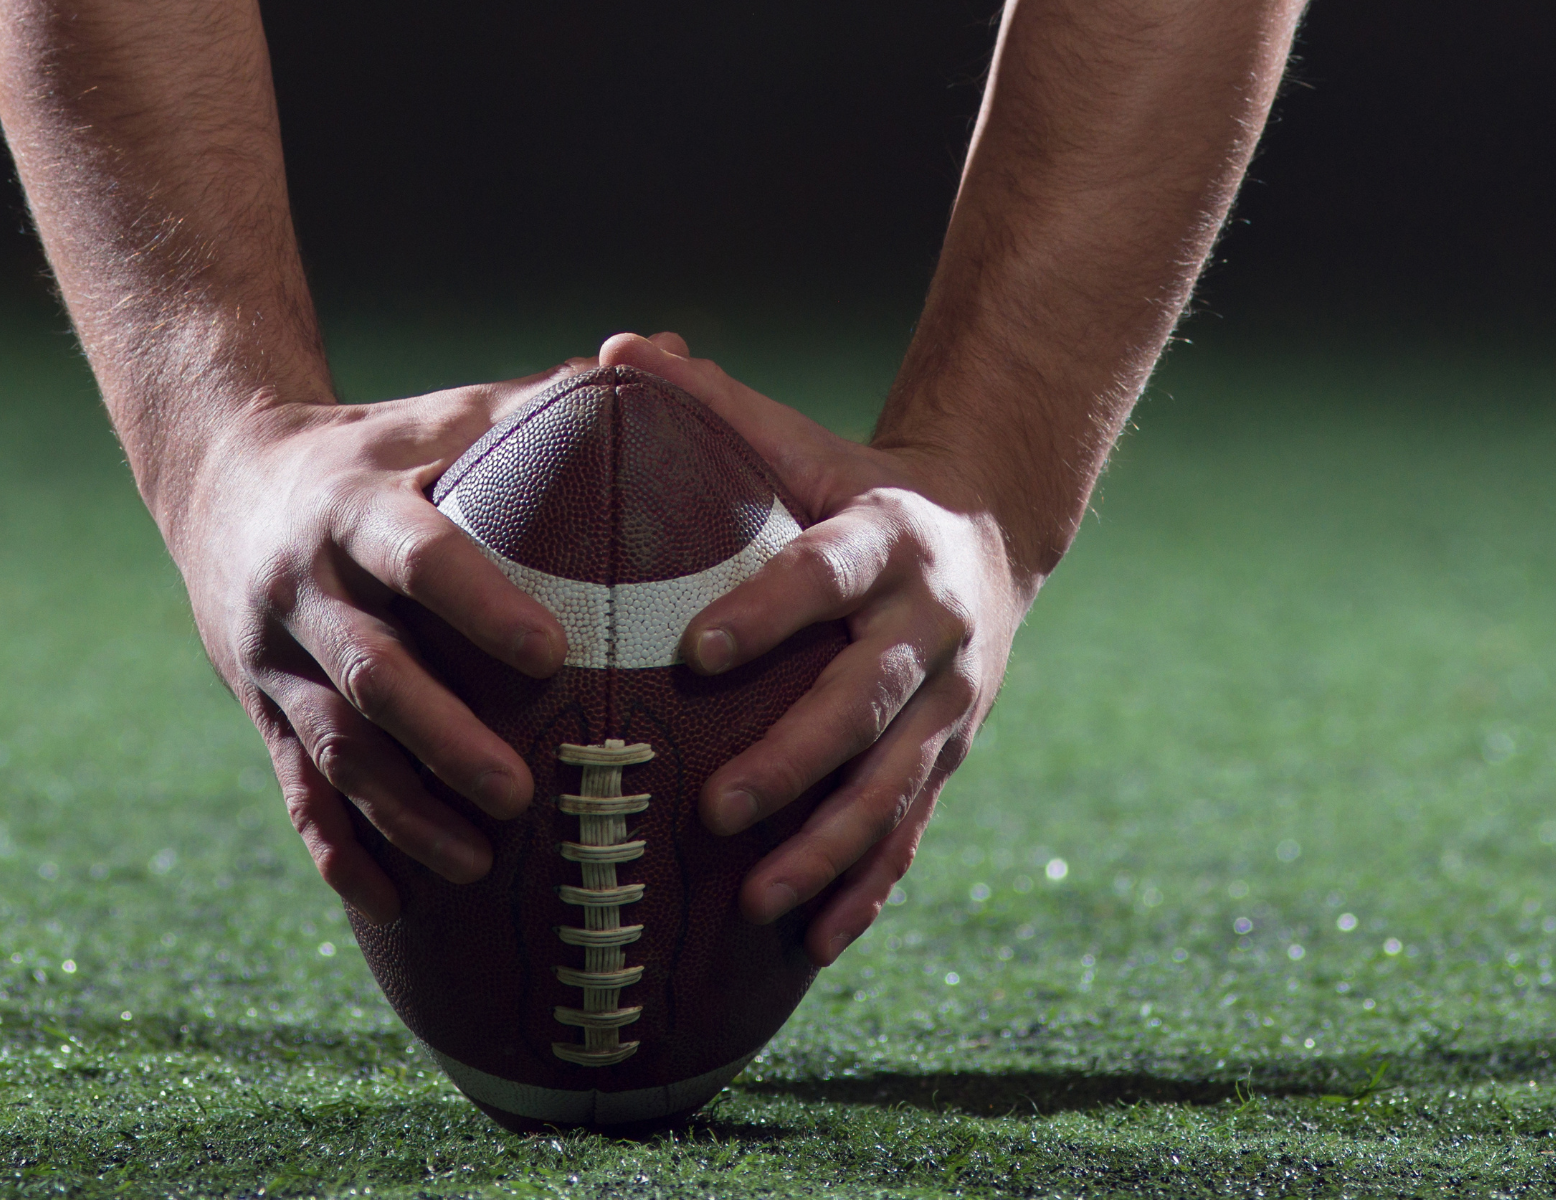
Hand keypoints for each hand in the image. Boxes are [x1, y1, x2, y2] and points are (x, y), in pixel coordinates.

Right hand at [172, 367, 590, 923]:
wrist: (221, 480)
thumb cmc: (377, 448)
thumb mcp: (442, 414)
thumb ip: (543, 405)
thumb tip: (672, 359)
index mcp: (355, 509)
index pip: (417, 559)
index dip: (478, 606)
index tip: (554, 654)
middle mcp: (306, 589)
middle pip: (371, 677)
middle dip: (445, 741)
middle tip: (520, 794)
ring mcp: (274, 660)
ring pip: (334, 748)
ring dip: (402, 811)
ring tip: (479, 864)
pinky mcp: (260, 710)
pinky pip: (293, 790)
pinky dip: (335, 851)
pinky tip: (390, 906)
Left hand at [597, 333, 1037, 965]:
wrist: (985, 535)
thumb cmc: (850, 487)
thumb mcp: (796, 441)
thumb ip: (710, 404)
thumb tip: (610, 346)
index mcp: (887, 541)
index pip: (827, 575)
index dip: (771, 610)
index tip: (697, 648)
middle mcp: (929, 627)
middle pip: (866, 701)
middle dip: (797, 759)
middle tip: (717, 809)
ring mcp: (950, 703)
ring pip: (894, 785)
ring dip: (829, 845)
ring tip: (755, 902)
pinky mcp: (950, 756)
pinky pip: (914, 830)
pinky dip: (869, 886)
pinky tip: (815, 941)